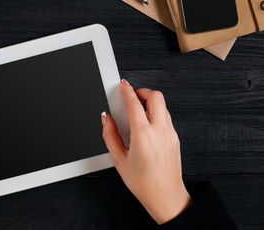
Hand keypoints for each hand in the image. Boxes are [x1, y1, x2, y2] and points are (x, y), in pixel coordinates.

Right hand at [101, 79, 191, 223]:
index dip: (127, 90)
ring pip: (163, 106)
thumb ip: (109, 135)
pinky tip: (147, 124)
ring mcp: (170, 134)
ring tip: (138, 110)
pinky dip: (156, 113)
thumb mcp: (118, 160)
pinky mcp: (175, 139)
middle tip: (132, 96)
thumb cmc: (144, 183)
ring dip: (150, 103)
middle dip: (143, 92)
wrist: (166, 197)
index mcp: (143, 135)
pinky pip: (166, 118)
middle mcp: (160, 131)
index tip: (122, 85)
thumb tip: (106, 119)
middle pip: (156, 97)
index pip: (134, 103)